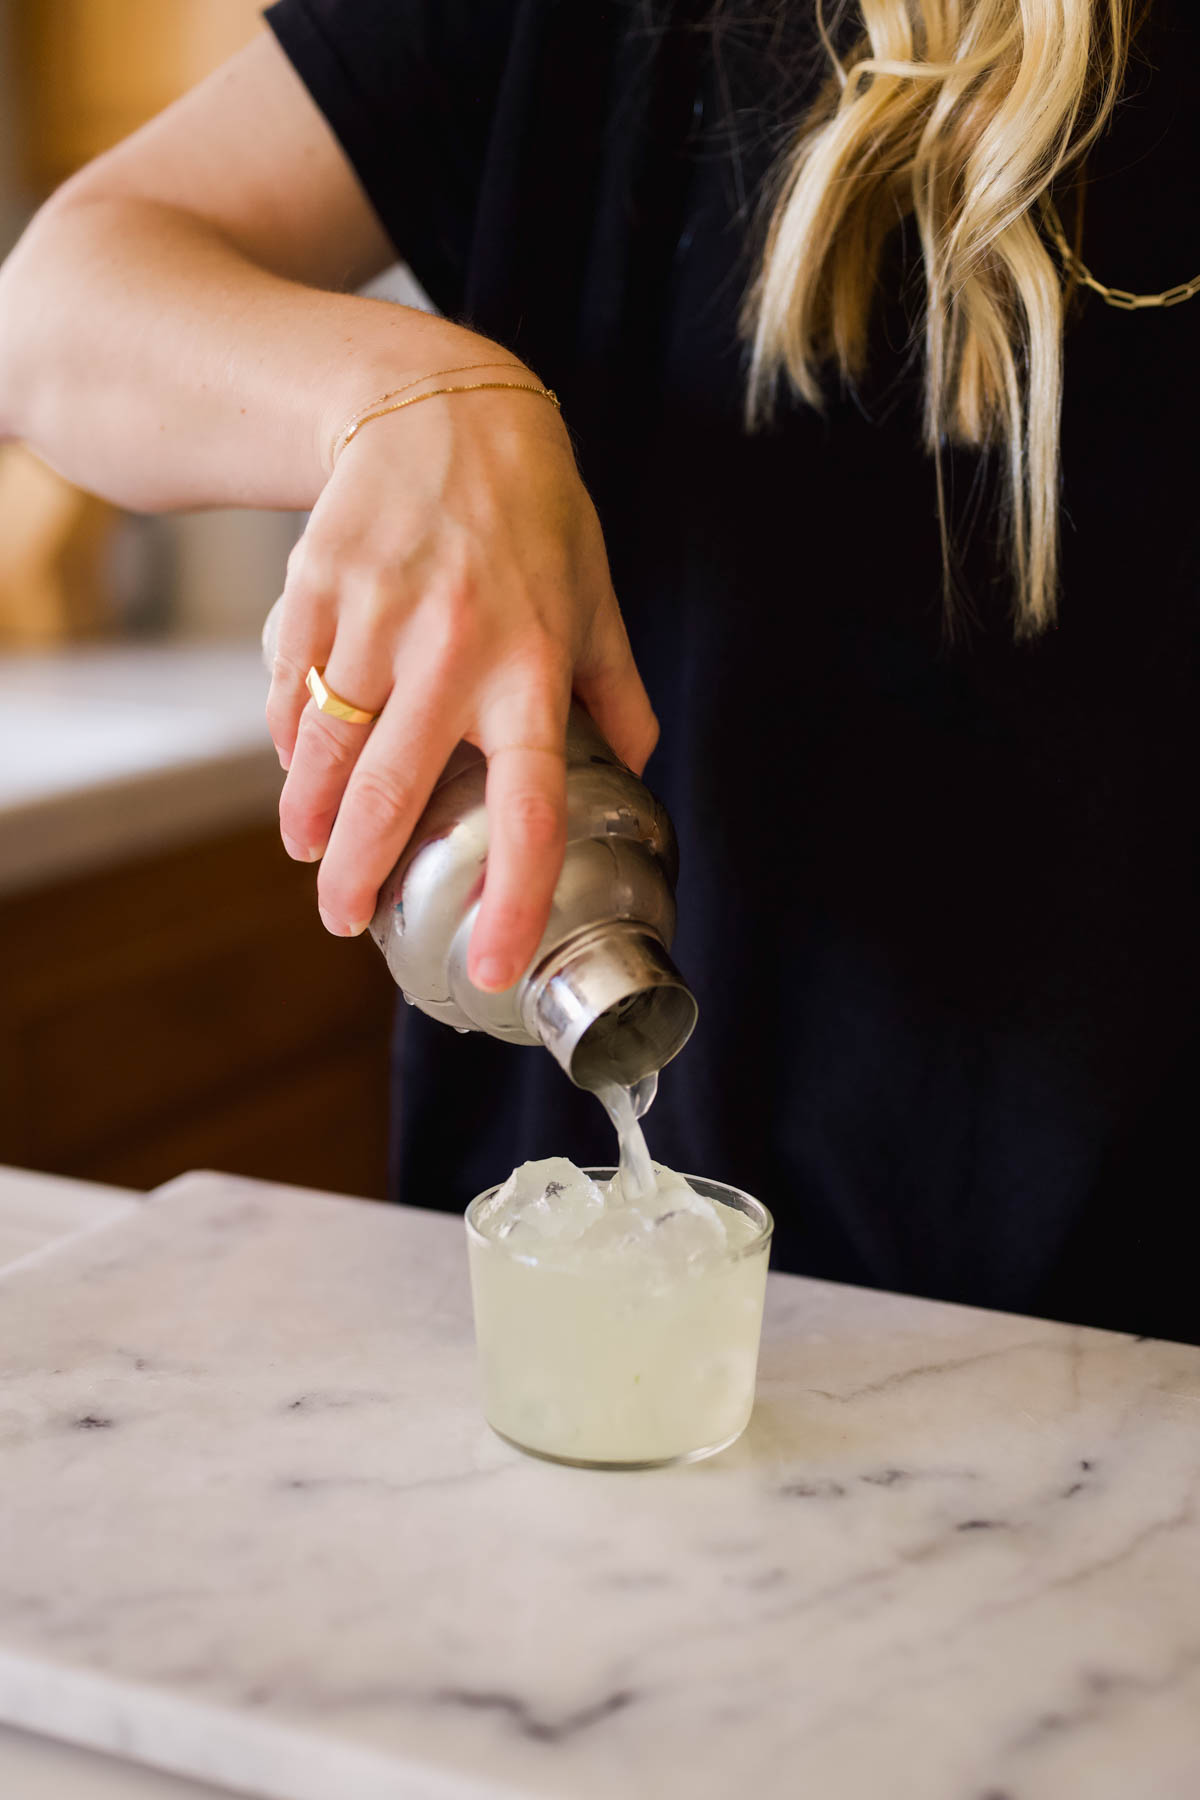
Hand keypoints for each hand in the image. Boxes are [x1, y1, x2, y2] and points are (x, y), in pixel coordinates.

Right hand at [265, 360, 657, 992]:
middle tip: (345, 920)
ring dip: (312, 819)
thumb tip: (636, 770)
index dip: (512, 896)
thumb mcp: (595, 599)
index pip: (531, 806)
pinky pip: (291, 691)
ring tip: (312, 855)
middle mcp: (454, 650)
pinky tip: (301, 764)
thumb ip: (617, 693)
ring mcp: (376, 617)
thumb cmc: (531, 516)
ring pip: (327, 751)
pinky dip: (291, 741)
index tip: (489, 961)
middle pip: (395, 794)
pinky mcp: (316, 589)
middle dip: (360, 875)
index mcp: (535, 667)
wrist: (440, 407)